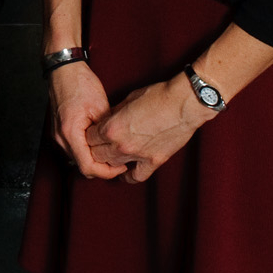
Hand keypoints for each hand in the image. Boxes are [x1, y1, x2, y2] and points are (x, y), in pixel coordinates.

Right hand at [46, 61, 126, 179]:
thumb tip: (117, 148)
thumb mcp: (101, 107)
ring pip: (78, 159)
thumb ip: (107, 132)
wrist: (63, 68)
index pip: (88, 167)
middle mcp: (60, 137)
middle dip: (102, 168)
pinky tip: (99, 143)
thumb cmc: (80, 82)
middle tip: (120, 161)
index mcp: (70, 132)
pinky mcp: (59, 130)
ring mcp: (58, 134)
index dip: (107, 172)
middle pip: (82, 166)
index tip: (120, 167)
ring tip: (111, 151)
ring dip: (94, 159)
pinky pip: (73, 149)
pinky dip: (86, 151)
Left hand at [86, 73, 213, 183]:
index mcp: (112, 127)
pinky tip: (126, 171)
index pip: (89, 138)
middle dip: (96, 148)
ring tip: (110, 155)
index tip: (92, 132)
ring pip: (114, 166)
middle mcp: (122, 145)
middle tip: (99, 143)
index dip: (90, 134)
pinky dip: (129, 175)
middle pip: (97, 155)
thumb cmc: (157, 96)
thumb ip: (113, 113)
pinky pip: (137, 176)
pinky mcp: (154, 161)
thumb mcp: (127, 99)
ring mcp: (138, 155)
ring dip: (110, 160)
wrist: (183, 104)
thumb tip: (106, 119)